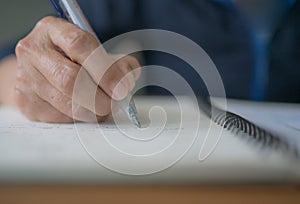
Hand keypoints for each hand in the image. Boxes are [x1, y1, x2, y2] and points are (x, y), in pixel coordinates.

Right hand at [14, 16, 140, 122]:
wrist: (40, 70)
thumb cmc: (74, 59)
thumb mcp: (97, 51)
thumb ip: (118, 62)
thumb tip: (127, 81)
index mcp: (53, 29)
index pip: (80, 45)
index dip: (105, 70)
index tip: (122, 88)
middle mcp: (33, 51)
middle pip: (71, 80)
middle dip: (100, 97)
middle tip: (115, 103)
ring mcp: (26, 78)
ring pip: (67, 103)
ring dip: (93, 111)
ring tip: (104, 107)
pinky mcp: (26, 102)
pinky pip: (60, 117)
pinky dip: (80, 118)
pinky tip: (85, 110)